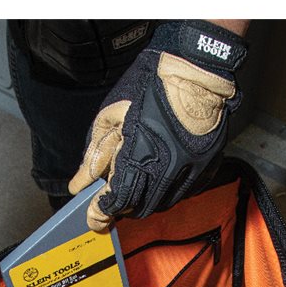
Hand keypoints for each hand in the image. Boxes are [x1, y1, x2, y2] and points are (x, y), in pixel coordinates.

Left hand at [68, 20, 248, 232]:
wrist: (196, 72)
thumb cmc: (151, 87)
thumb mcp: (112, 116)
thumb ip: (95, 155)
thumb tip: (78, 184)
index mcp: (141, 154)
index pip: (119, 199)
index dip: (104, 211)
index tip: (97, 214)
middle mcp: (168, 167)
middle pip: (142, 207)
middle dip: (125, 206)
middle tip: (116, 199)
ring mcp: (191, 169)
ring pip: (165, 203)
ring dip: (148, 200)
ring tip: (140, 186)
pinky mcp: (207, 167)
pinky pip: (186, 192)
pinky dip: (170, 192)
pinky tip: (163, 179)